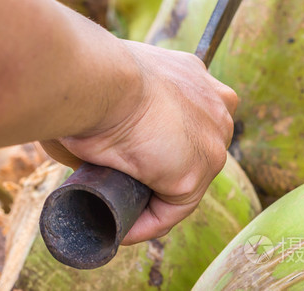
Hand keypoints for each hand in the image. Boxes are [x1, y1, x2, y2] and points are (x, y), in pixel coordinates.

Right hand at [41, 40, 236, 243]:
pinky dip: (147, 224)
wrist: (96, 79)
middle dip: (163, 170)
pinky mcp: (195, 172)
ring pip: (185, 182)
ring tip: (119, 213)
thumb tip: (92, 154)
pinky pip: (172, 209)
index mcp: (192, 75)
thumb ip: (118, 113)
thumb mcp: (112, 87)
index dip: (161, 140)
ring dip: (154, 200)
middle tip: (123, 186)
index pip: (188, 116)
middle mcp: (213, 103)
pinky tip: (121, 228)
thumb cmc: (90, 75)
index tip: (130, 158)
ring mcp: (210, 139)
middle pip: (193, 149)